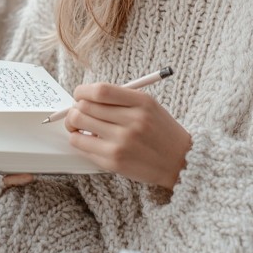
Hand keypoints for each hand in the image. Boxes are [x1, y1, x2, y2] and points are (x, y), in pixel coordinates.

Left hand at [65, 82, 191, 189]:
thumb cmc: (161, 131)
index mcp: (141, 103)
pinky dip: (79, 139)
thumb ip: (121, 98)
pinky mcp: (114, 161)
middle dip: (75, 107)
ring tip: (79, 125)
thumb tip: (86, 97)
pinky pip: (82, 145)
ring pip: (79, 125)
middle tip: (78, 111)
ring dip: (73, 123)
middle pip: (86, 107)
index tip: (79, 94)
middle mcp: (132, 121)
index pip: (100, 91)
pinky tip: (87, 138)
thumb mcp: (149, 105)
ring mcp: (122, 143)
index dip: (83, 91)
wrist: (179, 161)